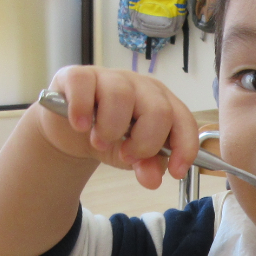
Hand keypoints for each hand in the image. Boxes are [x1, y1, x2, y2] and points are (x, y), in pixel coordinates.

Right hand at [36, 65, 199, 188]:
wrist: (71, 131)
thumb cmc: (110, 137)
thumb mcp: (132, 157)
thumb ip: (146, 166)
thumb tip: (152, 179)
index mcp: (161, 103)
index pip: (184, 120)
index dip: (184, 147)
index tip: (175, 172)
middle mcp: (140, 86)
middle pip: (158, 111)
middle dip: (144, 143)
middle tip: (126, 154)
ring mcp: (109, 77)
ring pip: (121, 96)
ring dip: (110, 130)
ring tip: (99, 142)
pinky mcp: (78, 76)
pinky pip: (83, 86)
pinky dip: (81, 110)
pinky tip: (80, 126)